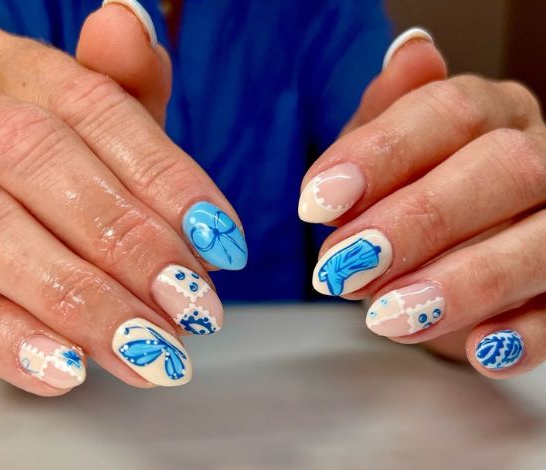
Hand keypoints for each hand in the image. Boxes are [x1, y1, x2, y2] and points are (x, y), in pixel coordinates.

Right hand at [0, 0, 246, 395]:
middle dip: (133, 246)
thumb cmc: (38, 150)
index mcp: (13, 69)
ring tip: (156, 355)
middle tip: (197, 311)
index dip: (169, 181)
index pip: (99, 110)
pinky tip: (70, 370)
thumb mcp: (79, 117)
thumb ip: (117, 88)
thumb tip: (132, 21)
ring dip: (87, 302)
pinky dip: (10, 337)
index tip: (225, 245)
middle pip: (47, 164)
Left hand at [299, 28, 545, 377]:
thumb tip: (411, 53)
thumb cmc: (410, 191)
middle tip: (343, 267)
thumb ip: (388, 117)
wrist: (450, 247)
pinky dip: (523, 335)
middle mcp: (539, 157)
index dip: (378, 156)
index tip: (316, 202)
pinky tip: (476, 350)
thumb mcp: (385, 154)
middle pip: (501, 169)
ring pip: (541, 242)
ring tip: (385, 317)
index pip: (445, 112)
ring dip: (462, 283)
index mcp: (489, 113)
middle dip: (416, 221)